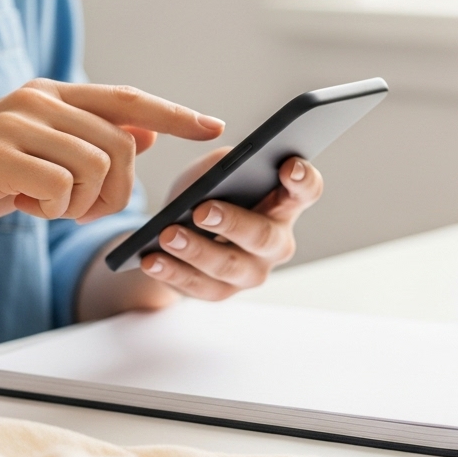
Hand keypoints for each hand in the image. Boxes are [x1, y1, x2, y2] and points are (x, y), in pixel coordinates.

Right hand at [0, 79, 223, 246]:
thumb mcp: (38, 159)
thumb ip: (87, 142)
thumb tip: (144, 132)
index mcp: (50, 95)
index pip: (128, 99)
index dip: (174, 114)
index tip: (213, 127)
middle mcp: (36, 100)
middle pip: (122, 146)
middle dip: (117, 191)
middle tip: (80, 211)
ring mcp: (14, 123)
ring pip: (98, 169)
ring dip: (80, 205)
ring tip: (44, 207)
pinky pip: (61, 190)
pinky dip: (50, 212)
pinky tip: (20, 208)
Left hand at [137, 148, 323, 299]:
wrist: (175, 230)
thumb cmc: (203, 193)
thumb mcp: (210, 170)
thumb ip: (220, 165)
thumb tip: (221, 169)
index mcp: (282, 204)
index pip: (306, 191)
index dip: (303, 180)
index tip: (287, 166)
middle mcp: (276, 241)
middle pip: (264, 236)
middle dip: (233, 223)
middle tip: (202, 211)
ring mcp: (252, 271)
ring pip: (230, 266)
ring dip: (196, 250)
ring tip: (166, 235)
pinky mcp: (222, 291)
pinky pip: (200, 286)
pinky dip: (173, 272)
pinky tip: (151, 259)